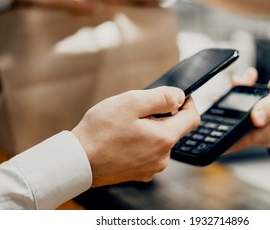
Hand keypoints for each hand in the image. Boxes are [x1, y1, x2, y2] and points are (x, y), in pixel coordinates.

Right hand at [71, 86, 199, 186]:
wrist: (77, 161)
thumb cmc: (100, 131)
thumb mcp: (131, 103)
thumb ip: (161, 97)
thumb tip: (180, 96)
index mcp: (165, 138)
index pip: (192, 118)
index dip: (188, 103)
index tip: (177, 96)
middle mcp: (163, 158)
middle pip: (174, 129)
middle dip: (161, 116)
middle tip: (136, 111)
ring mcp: (151, 168)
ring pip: (159, 141)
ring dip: (149, 130)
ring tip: (125, 126)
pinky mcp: (139, 174)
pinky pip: (148, 153)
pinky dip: (140, 143)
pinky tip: (122, 139)